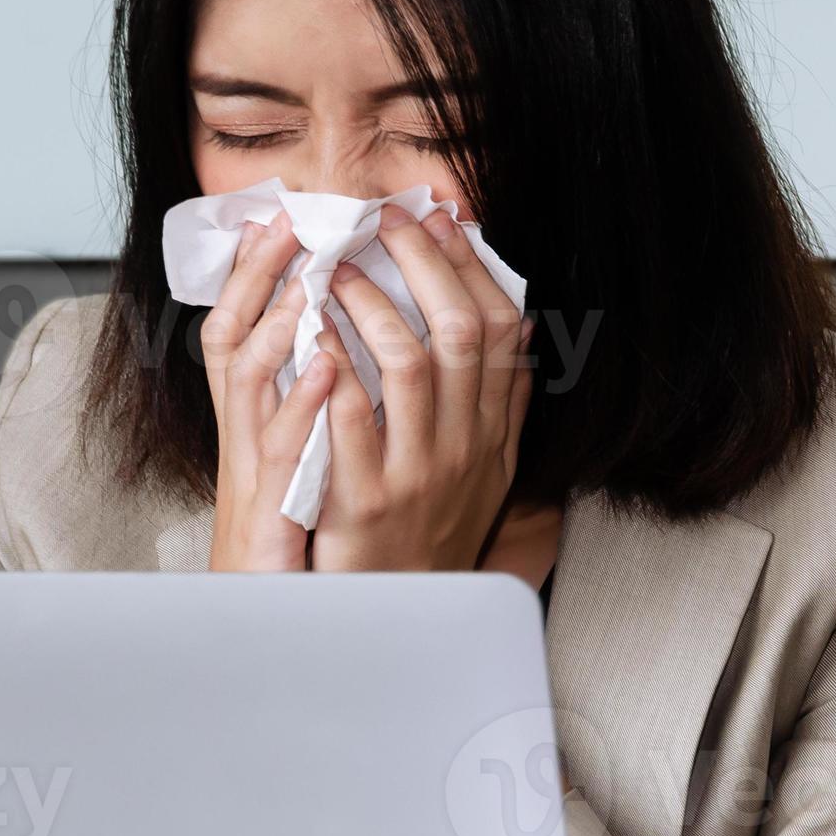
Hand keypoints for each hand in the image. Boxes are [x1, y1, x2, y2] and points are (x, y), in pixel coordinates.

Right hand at [199, 213, 337, 572]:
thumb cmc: (290, 530)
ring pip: (248, 381)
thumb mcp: (304, 453)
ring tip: (302, 276)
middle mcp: (247, 431)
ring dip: (274, 324)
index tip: (282, 215)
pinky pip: (284, 450)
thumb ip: (316, 397)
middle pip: (232, 335)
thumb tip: (335, 339)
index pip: (246, 323)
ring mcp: (253, 468)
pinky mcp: (267, 509)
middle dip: (256, 275)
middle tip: (282, 221)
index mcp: (260, 412)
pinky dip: (302, 406)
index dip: (258, 271)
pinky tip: (327, 371)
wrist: (267, 610)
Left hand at [308, 204, 533, 571]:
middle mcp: (464, 447)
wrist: (398, 617)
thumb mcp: (488, 470)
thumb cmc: (432, 532)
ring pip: (409, 364)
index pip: (501, 332)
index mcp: (492, 433)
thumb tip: (524, 324)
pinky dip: (332, 365)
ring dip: (374, 304)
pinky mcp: (363, 499)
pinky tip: (310, 331)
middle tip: (387, 219)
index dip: (472, 269)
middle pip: (461, 333)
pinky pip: (351, 417)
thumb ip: (503, 401)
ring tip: (341, 269)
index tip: (444, 221)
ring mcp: (416, 473)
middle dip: (425, 265)